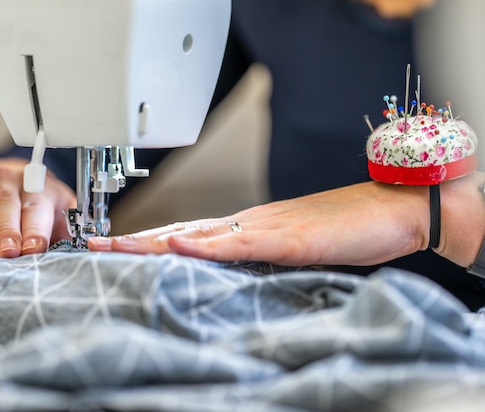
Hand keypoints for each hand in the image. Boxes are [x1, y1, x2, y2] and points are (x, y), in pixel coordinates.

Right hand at [0, 157, 75, 257]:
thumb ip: (68, 232)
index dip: (36, 228)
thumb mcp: (62, 214)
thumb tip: (79, 255)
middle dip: (7, 226)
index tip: (35, 248)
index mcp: (39, 190)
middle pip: (7, 201)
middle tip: (7, 249)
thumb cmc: (43, 204)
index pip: (38, 208)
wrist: (21, 177)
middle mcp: (10, 184)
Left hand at [88, 181, 433, 266]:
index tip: (114, 249)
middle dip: (134, 241)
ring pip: (200, 234)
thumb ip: (259, 260)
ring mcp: (267, 228)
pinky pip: (241, 242)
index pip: (187, 236)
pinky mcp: (290, 239)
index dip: (148, 243)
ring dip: (155, 241)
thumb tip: (228, 275)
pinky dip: (206, 245)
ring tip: (115, 246)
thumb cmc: (345, 231)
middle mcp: (248, 223)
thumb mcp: (292, 251)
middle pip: (181, 232)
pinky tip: (179, 246)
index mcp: (247, 227)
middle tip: (93, 245)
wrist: (391, 210)